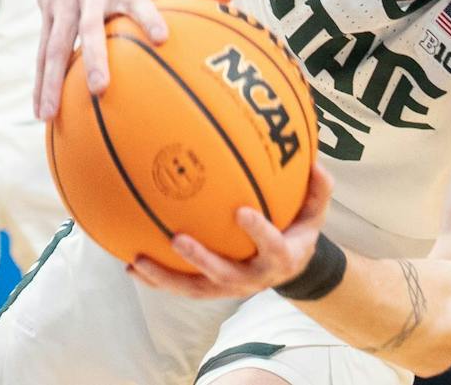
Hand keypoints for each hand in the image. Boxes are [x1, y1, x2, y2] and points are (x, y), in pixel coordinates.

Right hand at [33, 0, 231, 120]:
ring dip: (52, 80)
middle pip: (90, 28)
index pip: (139, 1)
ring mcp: (66, 5)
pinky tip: (41, 111)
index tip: (163, 37)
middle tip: (100, 89)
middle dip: (93, 57)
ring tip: (51, 115)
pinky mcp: (48, 14)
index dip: (150, 17)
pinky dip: (39, 81)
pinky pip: (42, 51)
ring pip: (56, 44)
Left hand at [129, 161, 332, 298]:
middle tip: (178, 239)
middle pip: (224, 275)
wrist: (289, 266)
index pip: (272, 246)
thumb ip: (318, 189)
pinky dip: (157, 278)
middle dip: (201, 259)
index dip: (258, 232)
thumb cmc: (298, 229)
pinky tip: (132, 265)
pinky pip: (182, 287)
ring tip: (138, 261)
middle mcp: (253, 278)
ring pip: (195, 288)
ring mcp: (229, 287)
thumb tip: (317, 162)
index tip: (243, 211)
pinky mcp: (211, 289)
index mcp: (281, 256)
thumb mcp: (315, 211)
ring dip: (166, 277)